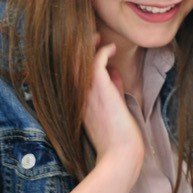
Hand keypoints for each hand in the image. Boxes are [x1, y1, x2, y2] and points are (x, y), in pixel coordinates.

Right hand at [82, 40, 142, 176]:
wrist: (120, 155)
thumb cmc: (118, 138)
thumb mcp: (110, 110)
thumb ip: (111, 90)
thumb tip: (114, 72)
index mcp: (78, 103)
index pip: (73, 76)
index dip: (79, 60)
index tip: (91, 50)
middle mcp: (78, 96)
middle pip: (72, 65)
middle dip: (80, 48)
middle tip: (92, 37)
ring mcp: (87, 92)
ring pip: (80, 60)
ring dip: (90, 46)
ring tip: (98, 37)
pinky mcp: (100, 88)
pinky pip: (97, 60)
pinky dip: (104, 51)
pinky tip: (111, 47)